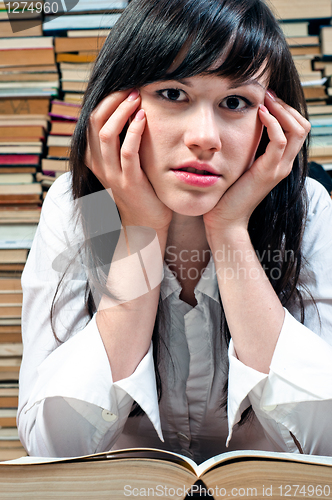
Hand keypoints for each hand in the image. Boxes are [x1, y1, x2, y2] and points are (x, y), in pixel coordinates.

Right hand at [85, 90, 172, 232]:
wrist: (145, 222)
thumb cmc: (139, 187)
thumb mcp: (124, 162)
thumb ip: (121, 140)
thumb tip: (129, 108)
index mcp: (93, 157)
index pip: (91, 120)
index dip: (106, 100)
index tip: (125, 86)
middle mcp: (98, 164)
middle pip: (95, 122)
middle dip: (113, 101)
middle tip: (132, 88)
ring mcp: (112, 174)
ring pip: (108, 134)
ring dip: (123, 111)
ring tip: (138, 97)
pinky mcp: (129, 182)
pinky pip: (128, 151)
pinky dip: (135, 131)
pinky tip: (144, 117)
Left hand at [203, 91, 309, 236]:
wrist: (225, 219)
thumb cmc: (227, 193)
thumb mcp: (241, 164)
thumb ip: (247, 147)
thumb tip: (241, 124)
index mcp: (279, 162)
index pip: (297, 128)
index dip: (285, 109)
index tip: (267, 97)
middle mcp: (284, 164)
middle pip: (303, 126)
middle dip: (286, 105)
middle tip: (267, 94)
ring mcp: (279, 169)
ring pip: (297, 130)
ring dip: (282, 110)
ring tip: (265, 100)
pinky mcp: (268, 172)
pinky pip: (280, 141)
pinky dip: (273, 123)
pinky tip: (259, 114)